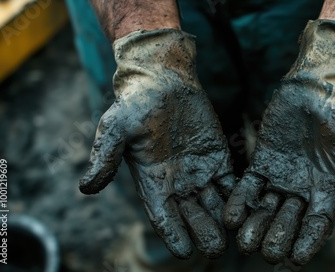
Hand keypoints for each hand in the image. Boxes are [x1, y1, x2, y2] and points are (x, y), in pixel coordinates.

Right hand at [79, 29, 234, 258]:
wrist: (163, 82)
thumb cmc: (136, 105)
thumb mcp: (116, 129)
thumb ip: (106, 158)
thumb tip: (85, 189)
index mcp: (153, 183)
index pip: (163, 218)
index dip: (173, 235)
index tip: (183, 252)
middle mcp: (178, 185)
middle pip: (193, 217)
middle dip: (203, 233)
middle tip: (214, 248)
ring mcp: (200, 173)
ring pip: (215, 205)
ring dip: (224, 220)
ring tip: (235, 236)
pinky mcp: (219, 160)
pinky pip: (231, 184)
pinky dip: (239, 197)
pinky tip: (249, 208)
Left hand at [224, 20, 334, 264]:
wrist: (321, 83)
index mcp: (329, 189)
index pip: (317, 225)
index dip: (307, 244)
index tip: (293, 262)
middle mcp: (304, 188)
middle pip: (289, 222)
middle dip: (278, 238)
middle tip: (266, 253)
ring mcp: (282, 176)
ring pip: (266, 208)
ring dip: (256, 226)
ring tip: (244, 242)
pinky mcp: (263, 161)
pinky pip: (249, 186)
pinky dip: (241, 201)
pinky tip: (230, 217)